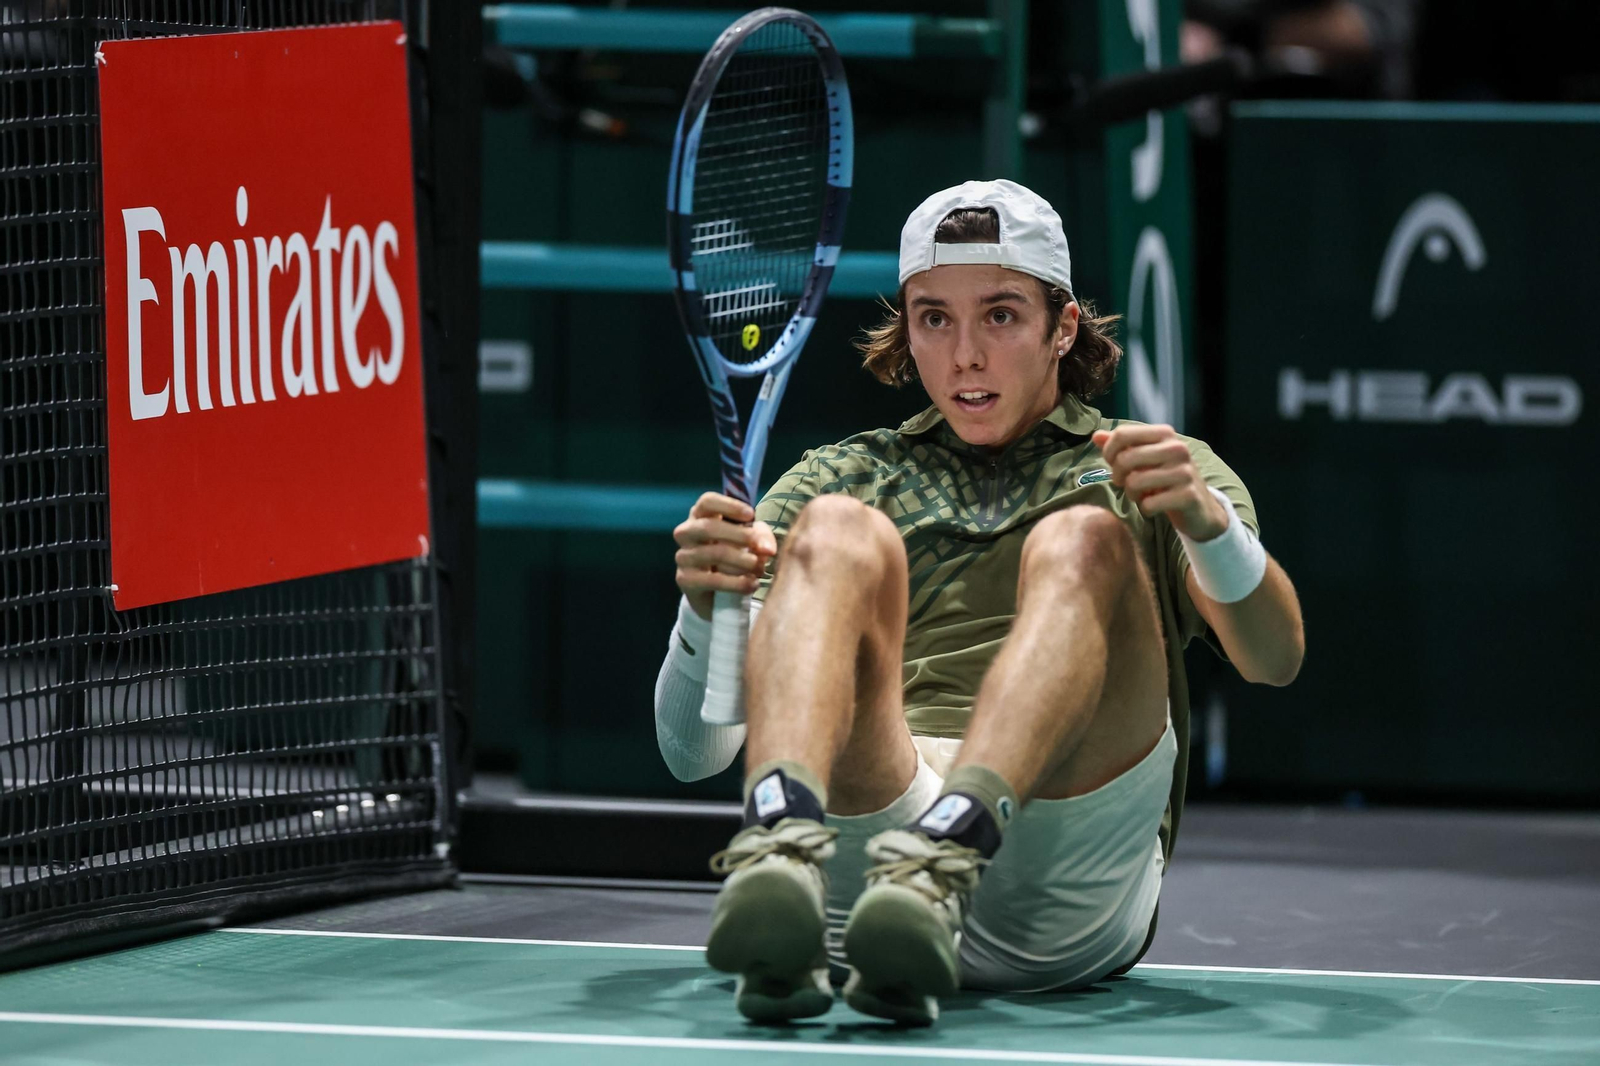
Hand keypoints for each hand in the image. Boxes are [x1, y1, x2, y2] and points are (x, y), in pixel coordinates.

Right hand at [673, 492, 776, 619]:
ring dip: (742, 561)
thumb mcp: (749, 541)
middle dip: (739, 536)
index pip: (707, 502)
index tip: (751, 515)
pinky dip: (736, 583)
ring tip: (760, 569)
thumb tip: (767, 550)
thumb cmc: (733, 555)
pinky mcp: (685, 580)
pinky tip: (752, 585)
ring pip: (713, 554)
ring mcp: (683, 557)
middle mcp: (686, 533)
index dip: (729, 506)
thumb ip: (761, 538)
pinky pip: (713, 580)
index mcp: (700, 515)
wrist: (715, 593)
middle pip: (708, 527)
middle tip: (760, 547)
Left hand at [1092, 425, 1228, 540]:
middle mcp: (1177, 449)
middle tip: (1125, 484)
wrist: (1200, 507)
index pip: (1123, 434)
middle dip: (1118, 476)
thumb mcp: (1146, 458)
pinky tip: (1155, 507)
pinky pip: (1148, 504)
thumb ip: (1122, 446)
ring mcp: (1184, 472)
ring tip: (1141, 495)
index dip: (1109, 452)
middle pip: (1125, 459)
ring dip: (1132, 494)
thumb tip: (1096, 436)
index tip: (1112, 464)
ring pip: (1134, 483)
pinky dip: (1146, 509)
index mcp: (1165, 434)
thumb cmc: (1166, 479)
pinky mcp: (1188, 495)